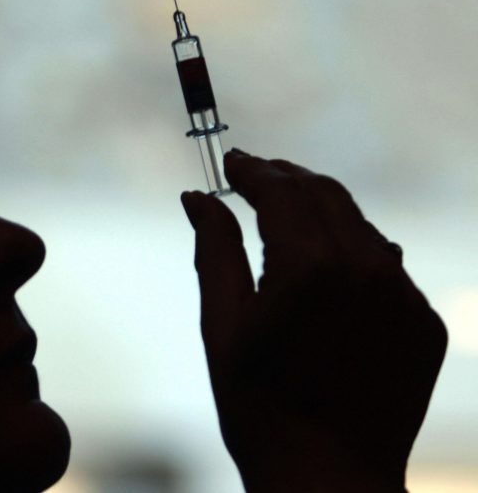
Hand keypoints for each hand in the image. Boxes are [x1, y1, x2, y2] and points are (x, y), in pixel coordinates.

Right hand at [181, 150, 446, 492]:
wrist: (328, 481)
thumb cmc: (258, 408)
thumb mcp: (222, 327)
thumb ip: (214, 251)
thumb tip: (197, 196)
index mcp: (309, 268)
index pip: (279, 191)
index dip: (251, 170)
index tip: (230, 160)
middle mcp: (366, 269)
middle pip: (324, 193)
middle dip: (285, 177)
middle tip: (253, 173)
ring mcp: (404, 295)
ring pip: (359, 223)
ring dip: (319, 207)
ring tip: (284, 208)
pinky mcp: (424, 320)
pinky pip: (386, 263)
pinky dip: (352, 247)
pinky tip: (326, 257)